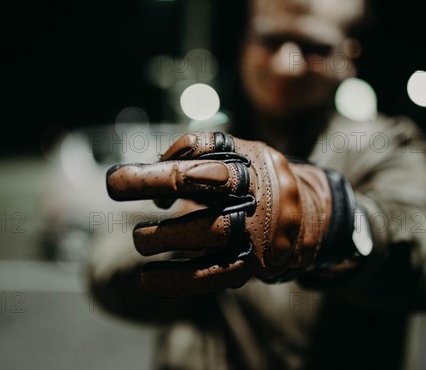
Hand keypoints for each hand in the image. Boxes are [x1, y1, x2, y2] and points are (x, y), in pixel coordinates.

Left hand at [106, 132, 353, 296]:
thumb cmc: (254, 183)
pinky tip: (148, 279)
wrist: (311, 217)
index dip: (165, 155)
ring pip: (208, 230)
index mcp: (249, 158)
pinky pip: (213, 274)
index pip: (205, 147)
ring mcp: (258, 228)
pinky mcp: (254, 263)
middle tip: (114, 185)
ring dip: (164, 235)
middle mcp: (257, 189)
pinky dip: (177, 279)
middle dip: (154, 181)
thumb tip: (148, 168)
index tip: (125, 169)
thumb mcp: (235, 155)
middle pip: (203, 182)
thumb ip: (196, 155)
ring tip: (139, 239)